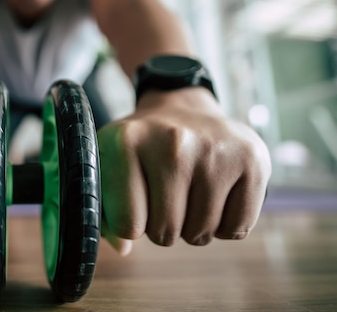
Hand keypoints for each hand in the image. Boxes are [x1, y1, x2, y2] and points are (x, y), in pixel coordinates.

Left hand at [97, 88, 270, 250]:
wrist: (181, 109)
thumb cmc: (140, 148)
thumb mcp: (107, 165)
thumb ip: (104, 211)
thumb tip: (123, 247)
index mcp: (125, 142)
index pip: (128, 225)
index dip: (131, 224)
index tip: (135, 200)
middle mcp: (171, 142)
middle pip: (165, 232)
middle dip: (162, 226)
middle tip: (164, 196)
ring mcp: (215, 149)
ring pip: (201, 234)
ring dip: (193, 226)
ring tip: (188, 192)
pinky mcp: (253, 159)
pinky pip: (238, 229)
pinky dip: (226, 225)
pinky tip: (216, 195)